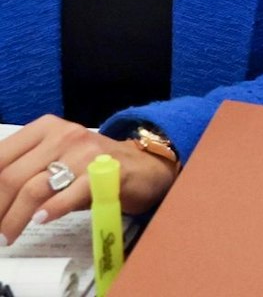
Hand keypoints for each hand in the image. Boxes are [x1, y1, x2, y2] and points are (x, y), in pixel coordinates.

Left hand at [0, 116, 177, 243]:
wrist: (147, 166)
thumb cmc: (96, 167)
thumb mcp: (57, 160)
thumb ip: (26, 173)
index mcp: (46, 128)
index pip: (1, 157)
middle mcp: (64, 134)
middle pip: (12, 176)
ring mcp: (85, 152)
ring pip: (35, 188)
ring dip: (15, 218)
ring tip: (8, 236)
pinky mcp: (106, 171)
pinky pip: (70, 193)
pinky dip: (52, 209)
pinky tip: (41, 220)